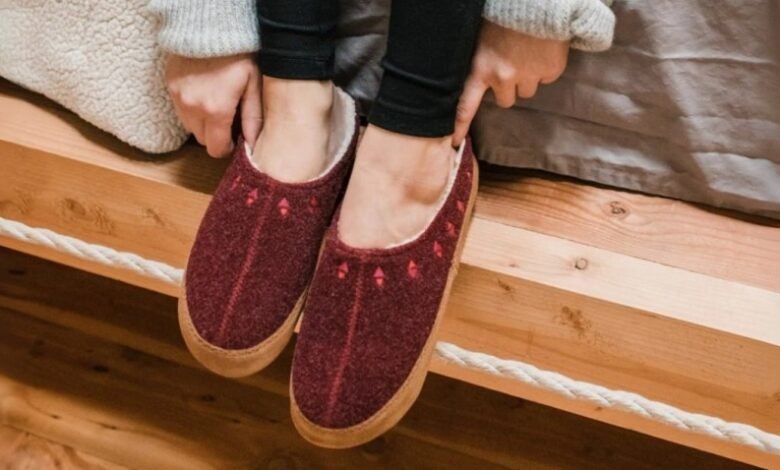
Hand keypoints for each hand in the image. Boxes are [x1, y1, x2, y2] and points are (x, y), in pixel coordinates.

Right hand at [165, 54, 261, 157]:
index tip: (233, 139)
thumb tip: (253, 144)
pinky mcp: (169, 85)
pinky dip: (190, 107)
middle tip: (227, 119)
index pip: (215, 149)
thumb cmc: (238, 55)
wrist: (210, 27)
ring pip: (189, 125)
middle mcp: (192, 107)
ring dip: (202, 122)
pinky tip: (203, 92)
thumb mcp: (253, 84)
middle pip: (202, 139)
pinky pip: (179, 108)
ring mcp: (178, 96)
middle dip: (215, 134)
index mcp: (216, 111)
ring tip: (215, 104)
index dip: (226, 147)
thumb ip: (253, 117)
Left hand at [453, 22, 569, 145]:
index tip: (456, 143)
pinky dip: (546, 68)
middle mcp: (503, 78)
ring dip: (528, 78)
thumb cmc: (504, 15)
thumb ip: (479, 62)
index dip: (460, 126)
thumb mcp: (480, 38)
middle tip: (512, 67)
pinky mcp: (550, 71)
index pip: (465, 105)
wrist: (537, 2)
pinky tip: (542, 50)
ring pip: (527, 91)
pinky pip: (547, 78)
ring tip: (528, 55)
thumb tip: (476, 77)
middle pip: (506, 101)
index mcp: (481, 69)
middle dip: (509, 88)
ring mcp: (529, 76)